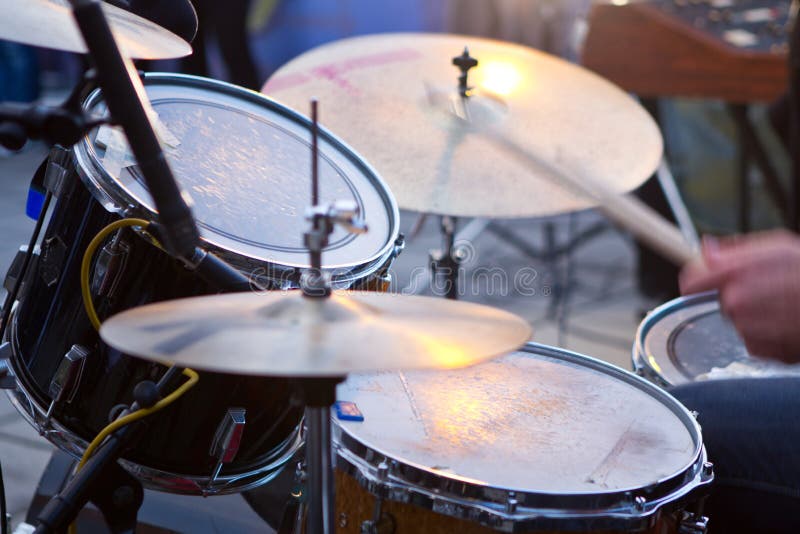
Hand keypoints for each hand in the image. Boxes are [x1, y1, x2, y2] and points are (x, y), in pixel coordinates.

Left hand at [680, 230, 799, 362]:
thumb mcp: (779, 249)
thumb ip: (735, 251)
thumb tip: (707, 249)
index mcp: (737, 272)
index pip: (693, 280)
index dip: (698, 279)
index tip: (704, 280)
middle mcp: (738, 303)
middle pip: (721, 302)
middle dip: (739, 295)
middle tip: (770, 289)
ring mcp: (751, 330)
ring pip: (739, 323)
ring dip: (756, 317)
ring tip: (785, 306)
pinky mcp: (767, 351)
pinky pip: (756, 343)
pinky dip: (769, 336)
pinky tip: (790, 324)